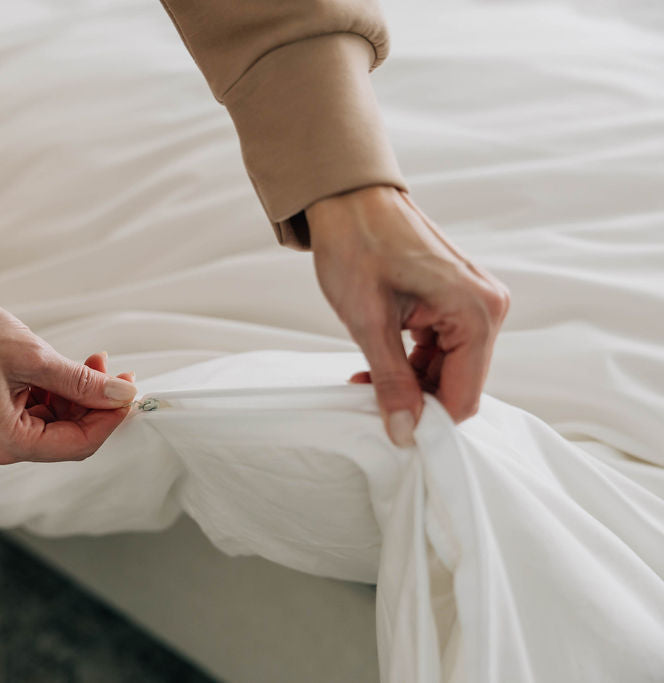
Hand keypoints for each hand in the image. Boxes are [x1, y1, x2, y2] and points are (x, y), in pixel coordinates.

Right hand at [0, 283, 136, 464]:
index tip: (129, 391)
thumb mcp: (34, 357)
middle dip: (95, 405)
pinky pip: (36, 414)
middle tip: (113, 370)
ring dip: (77, 396)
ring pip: (54, 424)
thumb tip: (122, 394)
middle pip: (67, 438)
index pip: (77, 444)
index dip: (109, 419)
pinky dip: (56, 393)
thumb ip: (82, 381)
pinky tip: (66, 368)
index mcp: (5, 442)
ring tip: (91, 361)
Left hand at [306, 186, 509, 446]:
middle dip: (415, 401)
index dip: (429, 422)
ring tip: (363, 380)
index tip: (392, 433)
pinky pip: (440, 349)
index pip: (464, 396)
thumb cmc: (357, 244)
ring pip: (446, 370)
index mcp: (476, 312)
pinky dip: (409, 363)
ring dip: (408, 383)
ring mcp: (473, 302)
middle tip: (368, 403)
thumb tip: (405, 431)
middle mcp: (487, 307)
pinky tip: (375, 365)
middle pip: (458, 385)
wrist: (348, 198)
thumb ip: (390, 381)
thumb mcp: (368, 322)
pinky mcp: (454, 300)